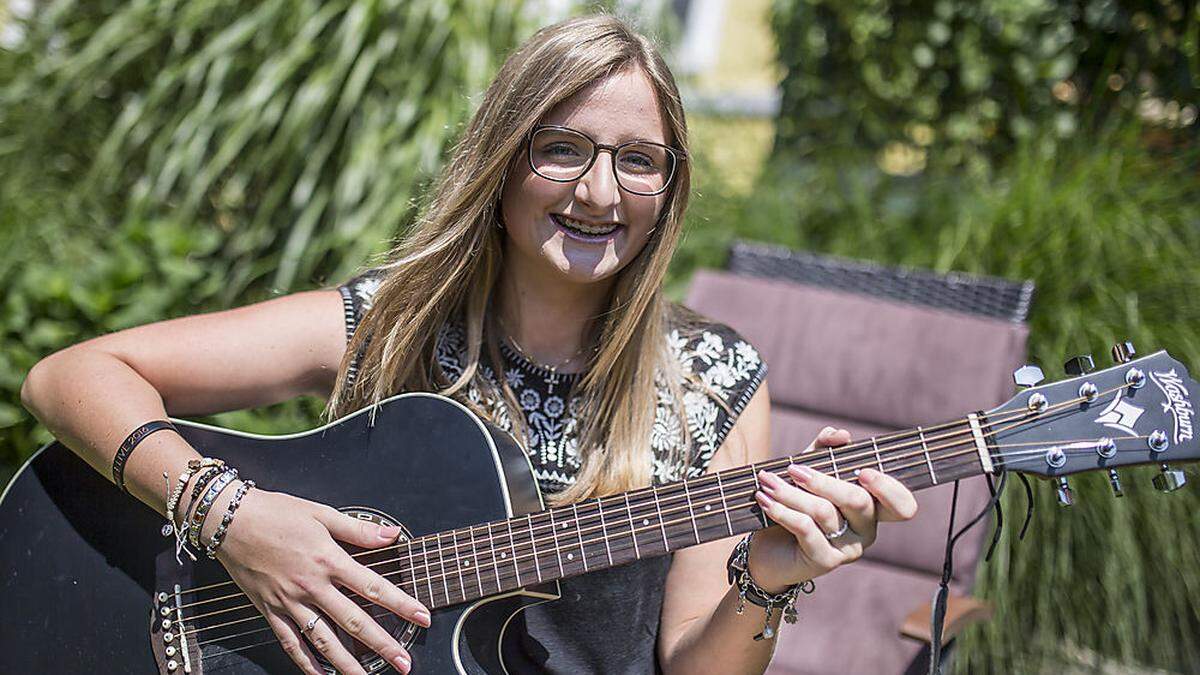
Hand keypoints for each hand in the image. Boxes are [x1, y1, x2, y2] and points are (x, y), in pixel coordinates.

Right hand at [214, 488, 429, 674]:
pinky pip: (290, 643)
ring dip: (347, 663)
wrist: (230, 520)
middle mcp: (311, 586)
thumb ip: (358, 529)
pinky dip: (306, 663)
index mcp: (328, 560)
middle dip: (382, 644)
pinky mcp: (270, 610)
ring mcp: (290, 602)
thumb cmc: (276, 512)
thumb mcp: (321, 513)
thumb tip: (391, 535)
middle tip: (404, 662)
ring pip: (323, 640)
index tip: (422, 617)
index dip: (401, 604)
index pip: (373, 586)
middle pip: (353, 621)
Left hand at [746, 427, 918, 591]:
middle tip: (793, 469)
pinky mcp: (825, 561)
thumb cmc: (795, 504)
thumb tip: (840, 434)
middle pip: (859, 501)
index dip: (889, 489)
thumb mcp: (809, 470)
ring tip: (768, 482)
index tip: (863, 471)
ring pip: (825, 512)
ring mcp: (848, 549)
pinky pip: (806, 529)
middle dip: (823, 481)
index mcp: (873, 507)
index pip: (902, 506)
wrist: (768, 548)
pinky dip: (782, 511)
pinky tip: (764, 501)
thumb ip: (824, 449)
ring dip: (791, 493)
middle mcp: (867, 530)